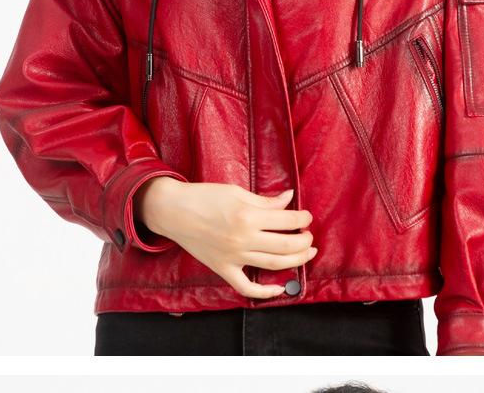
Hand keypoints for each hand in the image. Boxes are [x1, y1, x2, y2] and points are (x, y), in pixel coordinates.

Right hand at [133, 178, 314, 298]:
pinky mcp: (223, 269)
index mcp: (248, 215)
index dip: (302, 219)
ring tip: (306, 254)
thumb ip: (265, 200)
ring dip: (295, 261)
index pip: (287, 221)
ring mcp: (233, 256)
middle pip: (286, 246)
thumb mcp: (236, 191)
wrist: (173, 211)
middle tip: (309, 237)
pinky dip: (265, 292)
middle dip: (304, 241)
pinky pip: (246, 287)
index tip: (306, 217)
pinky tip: (280, 288)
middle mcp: (243, 239)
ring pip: (273, 265)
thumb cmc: (204, 197)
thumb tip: (289, 199)